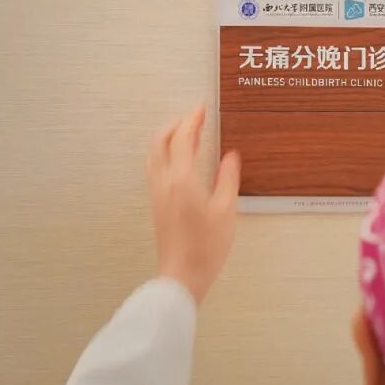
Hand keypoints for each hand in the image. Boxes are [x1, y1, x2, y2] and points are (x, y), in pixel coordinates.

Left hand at [146, 105, 240, 301]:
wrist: (183, 275)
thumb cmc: (206, 248)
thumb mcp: (226, 210)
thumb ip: (228, 178)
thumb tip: (230, 156)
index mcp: (182, 179)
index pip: (183, 138)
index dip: (192, 120)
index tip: (201, 108)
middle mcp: (165, 182)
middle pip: (161, 141)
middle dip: (176, 125)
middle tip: (194, 119)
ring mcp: (157, 193)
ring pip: (154, 154)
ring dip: (168, 139)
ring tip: (187, 135)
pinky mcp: (157, 204)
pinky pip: (155, 168)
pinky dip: (165, 154)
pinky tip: (179, 162)